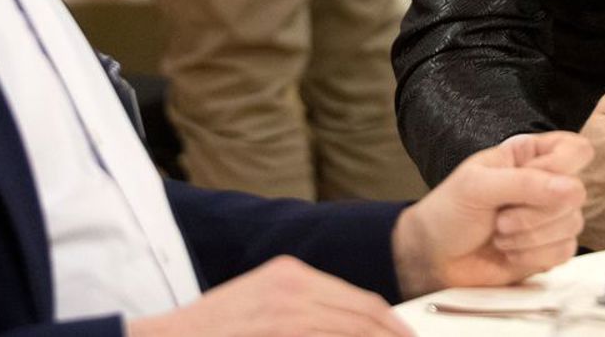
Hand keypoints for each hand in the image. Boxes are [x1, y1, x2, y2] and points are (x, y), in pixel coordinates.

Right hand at [126, 256, 410, 336]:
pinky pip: (331, 335)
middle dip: (392, 335)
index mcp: (291, 274)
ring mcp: (288, 307)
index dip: (388, 323)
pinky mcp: (281, 326)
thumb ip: (301, 316)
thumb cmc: (211, 332)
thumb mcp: (261, 308)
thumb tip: (344, 327)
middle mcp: (294, 283)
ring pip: (354, 326)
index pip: (358, 298)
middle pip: (364, 312)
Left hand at [391, 130, 591, 295]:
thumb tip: (571, 189)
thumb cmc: (449, 212)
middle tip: (500, 217)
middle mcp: (545, 184)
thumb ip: (524, 183)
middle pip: (576, 193)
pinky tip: (510, 252)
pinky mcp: (549, 249)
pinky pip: (565, 252)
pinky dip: (534, 256)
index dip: (559, 168)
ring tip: (499, 234)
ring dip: (530, 237)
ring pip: (572, 225)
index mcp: (529, 155)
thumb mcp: (477, 185)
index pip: (575, 150)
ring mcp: (549, 219)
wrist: (435, 258)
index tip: (530, 180)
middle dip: (534, 213)